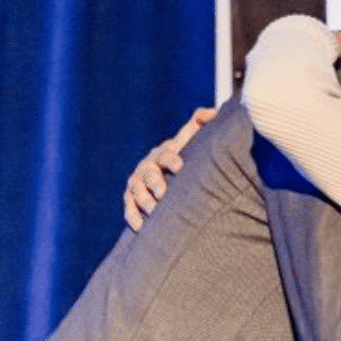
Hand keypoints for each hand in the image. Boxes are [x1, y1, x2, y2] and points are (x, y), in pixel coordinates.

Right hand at [124, 107, 216, 230]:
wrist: (175, 172)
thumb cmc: (189, 155)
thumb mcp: (196, 138)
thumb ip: (203, 123)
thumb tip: (211, 113)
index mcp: (164, 152)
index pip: (165, 154)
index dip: (171, 159)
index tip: (179, 165)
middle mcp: (147, 166)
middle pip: (147, 174)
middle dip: (154, 182)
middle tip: (163, 193)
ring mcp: (138, 183)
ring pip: (136, 191)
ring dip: (144, 201)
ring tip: (154, 211)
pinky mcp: (132, 199)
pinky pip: (129, 208)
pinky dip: (133, 216)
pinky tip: (140, 227)